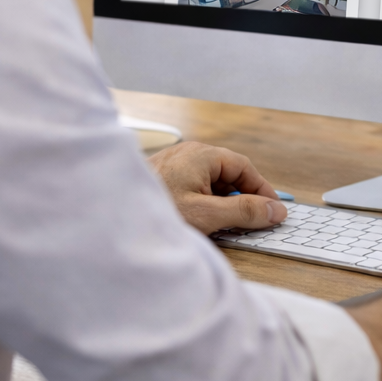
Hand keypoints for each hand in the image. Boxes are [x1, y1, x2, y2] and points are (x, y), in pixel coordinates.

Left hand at [147, 141, 285, 234]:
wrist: (106, 218)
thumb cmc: (155, 213)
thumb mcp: (208, 216)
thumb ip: (245, 212)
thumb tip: (275, 210)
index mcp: (202, 154)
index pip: (245, 168)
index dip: (261, 191)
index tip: (273, 212)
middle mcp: (188, 153)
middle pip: (227, 174)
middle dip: (240, 198)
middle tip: (250, 223)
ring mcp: (172, 164)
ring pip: (209, 182)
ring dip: (220, 203)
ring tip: (220, 227)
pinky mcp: (161, 178)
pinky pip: (192, 187)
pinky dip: (202, 203)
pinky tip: (198, 223)